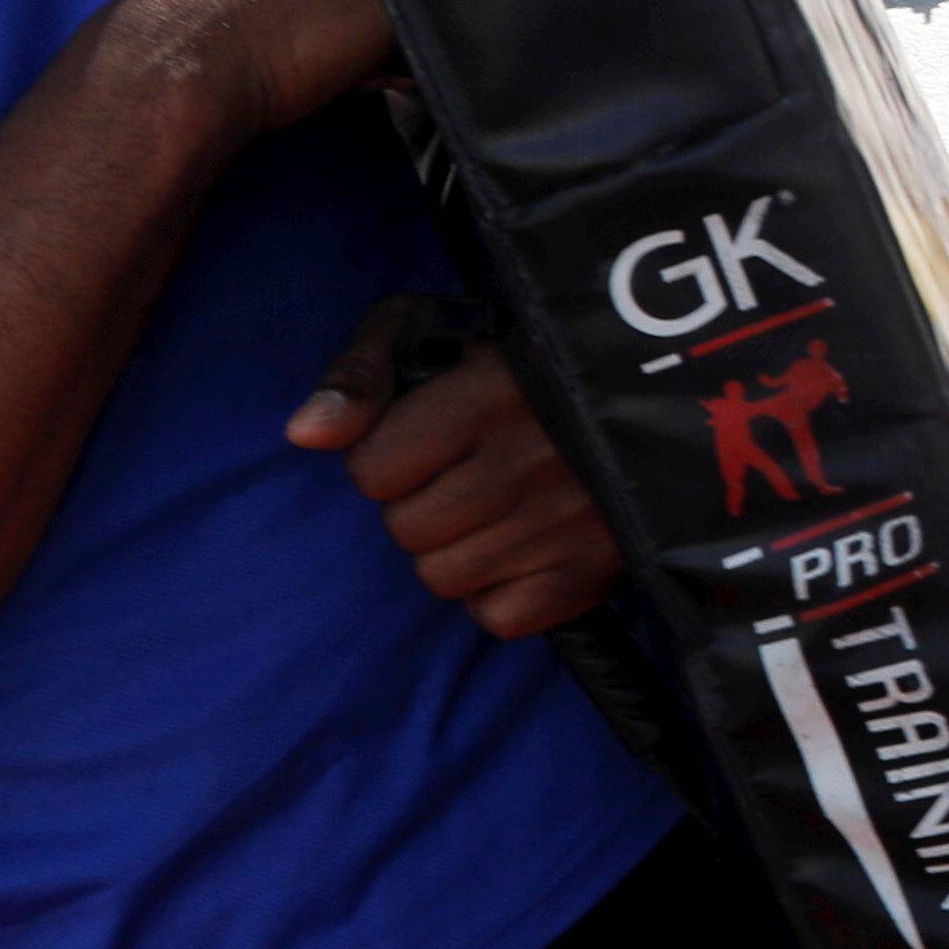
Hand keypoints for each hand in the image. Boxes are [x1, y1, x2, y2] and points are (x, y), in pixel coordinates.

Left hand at [286, 298, 622, 639]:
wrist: (643, 384)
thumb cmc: (513, 357)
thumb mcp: (427, 330)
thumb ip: (358, 375)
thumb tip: (304, 433)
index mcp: (488, 390)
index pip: (373, 471)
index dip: (386, 458)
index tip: (427, 437)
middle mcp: (533, 456)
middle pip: (407, 531)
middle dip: (419, 504)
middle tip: (463, 472)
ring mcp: (572, 518)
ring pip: (446, 578)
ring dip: (455, 549)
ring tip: (493, 507)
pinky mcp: (598, 567)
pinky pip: (501, 618)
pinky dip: (500, 594)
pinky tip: (519, 549)